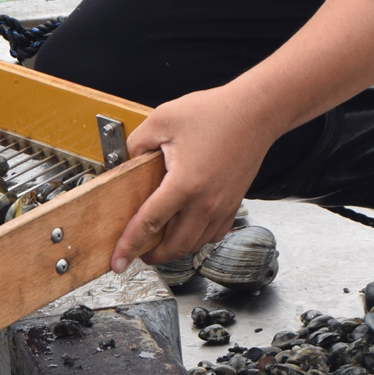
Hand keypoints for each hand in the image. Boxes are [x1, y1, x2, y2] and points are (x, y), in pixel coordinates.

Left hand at [110, 85, 278, 273]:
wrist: (255, 112)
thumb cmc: (215, 113)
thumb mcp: (163, 119)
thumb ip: (137, 143)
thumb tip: (125, 160)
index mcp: (184, 184)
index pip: (149, 223)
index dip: (129, 245)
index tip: (118, 262)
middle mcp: (206, 202)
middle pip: (174, 246)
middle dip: (152, 255)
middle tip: (137, 252)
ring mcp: (223, 206)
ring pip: (195, 244)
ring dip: (174, 248)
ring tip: (159, 240)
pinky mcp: (234, 204)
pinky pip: (213, 235)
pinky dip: (197, 239)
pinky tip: (186, 229)